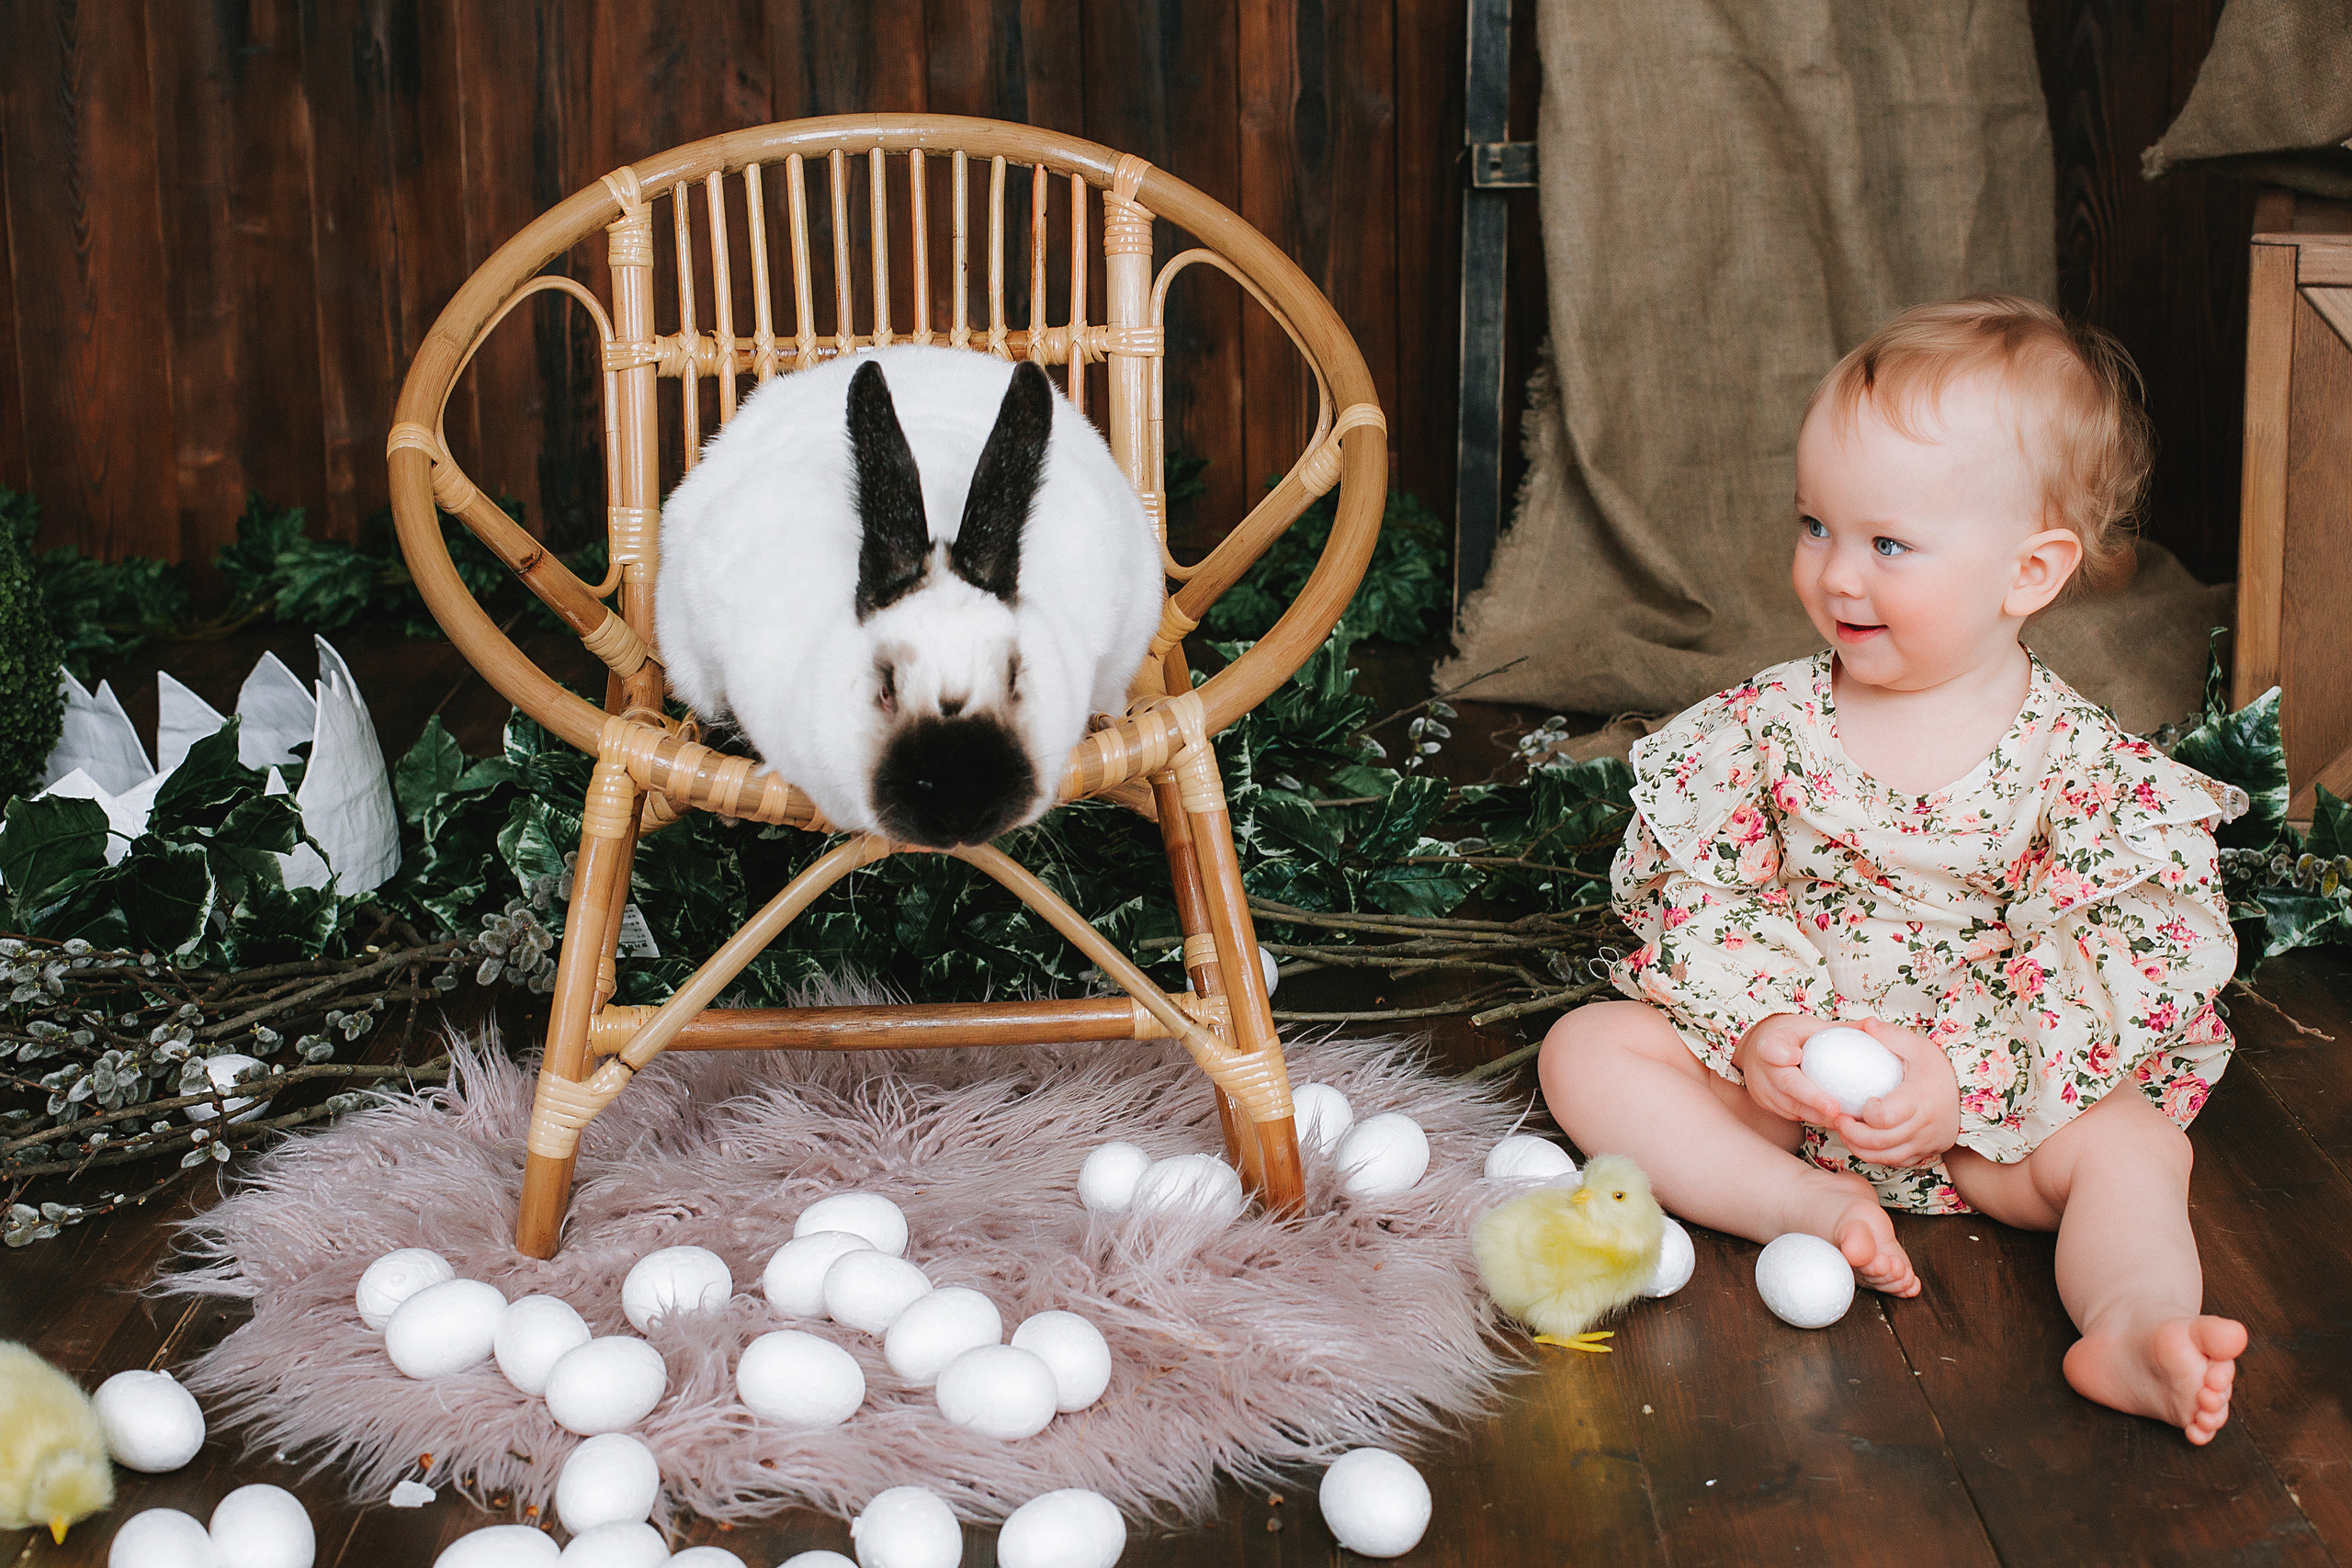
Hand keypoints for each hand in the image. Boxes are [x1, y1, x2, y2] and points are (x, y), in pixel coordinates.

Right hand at [1733, 1013, 1847, 1126]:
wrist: (1760, 1053)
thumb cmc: (1793, 1038)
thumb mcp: (1812, 1027)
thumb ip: (1842, 1028)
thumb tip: (1875, 1024)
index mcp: (1772, 1041)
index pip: (1771, 1047)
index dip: (1781, 1053)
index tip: (1797, 1056)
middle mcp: (1763, 1067)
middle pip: (1785, 1083)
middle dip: (1811, 1097)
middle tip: (1834, 1108)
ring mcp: (1764, 1089)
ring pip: (1790, 1106)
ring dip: (1818, 1115)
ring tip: (1845, 1120)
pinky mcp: (1769, 1106)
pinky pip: (1793, 1115)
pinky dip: (1815, 1119)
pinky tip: (1837, 1122)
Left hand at [1833, 1019, 1960, 1168]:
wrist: (1969, 1094)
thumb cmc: (1939, 1069)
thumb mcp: (1919, 1046)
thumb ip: (1891, 1036)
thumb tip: (1865, 1024)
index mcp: (1919, 1099)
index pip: (1884, 1117)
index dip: (1866, 1113)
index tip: (1862, 1100)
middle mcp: (1924, 1126)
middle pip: (1880, 1141)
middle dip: (1852, 1133)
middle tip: (1839, 1119)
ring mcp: (1926, 1143)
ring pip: (1886, 1157)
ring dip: (1860, 1148)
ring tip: (1846, 1132)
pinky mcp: (1925, 1152)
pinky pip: (1897, 1162)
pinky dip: (1877, 1156)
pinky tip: (1864, 1143)